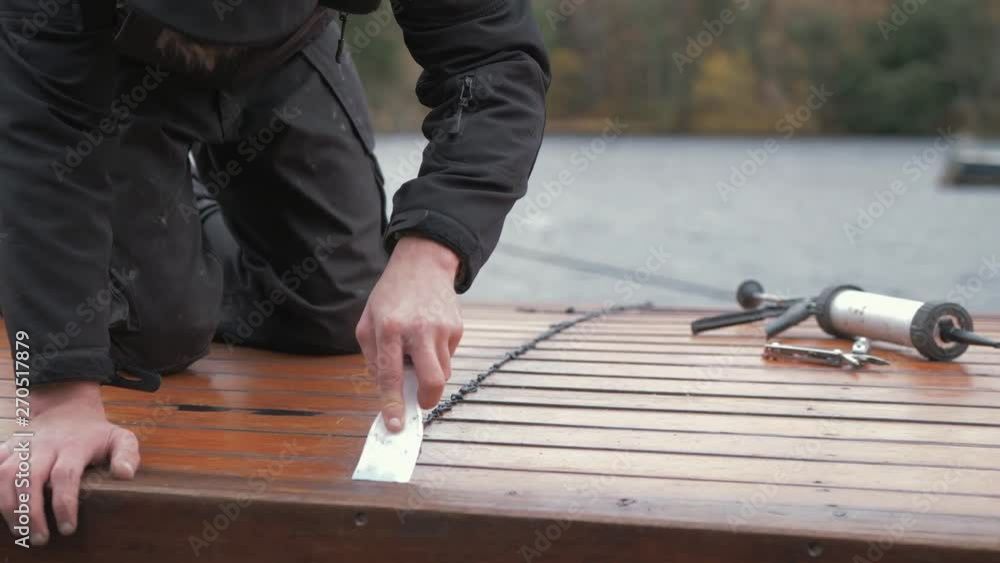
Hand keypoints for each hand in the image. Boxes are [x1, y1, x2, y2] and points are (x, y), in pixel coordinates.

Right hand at [0, 381, 138, 544]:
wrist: (67, 408)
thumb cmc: (95, 433)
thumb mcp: (119, 438)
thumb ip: (127, 454)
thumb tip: (125, 474)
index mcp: (74, 445)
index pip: (65, 475)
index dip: (64, 503)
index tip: (68, 528)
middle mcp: (45, 445)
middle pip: (31, 478)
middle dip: (32, 512)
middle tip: (40, 538)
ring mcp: (24, 446)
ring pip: (6, 475)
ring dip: (9, 505)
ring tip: (21, 531)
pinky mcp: (9, 447)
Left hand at [356, 236, 463, 431]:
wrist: (424, 264)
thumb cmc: (391, 296)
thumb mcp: (368, 321)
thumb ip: (373, 357)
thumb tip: (388, 389)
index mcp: (389, 329)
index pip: (390, 376)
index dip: (392, 405)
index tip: (395, 426)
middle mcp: (418, 330)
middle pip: (432, 381)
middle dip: (426, 400)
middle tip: (419, 402)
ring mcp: (442, 329)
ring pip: (443, 372)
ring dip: (429, 373)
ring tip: (418, 352)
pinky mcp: (457, 327)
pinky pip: (448, 356)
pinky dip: (437, 355)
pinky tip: (428, 336)